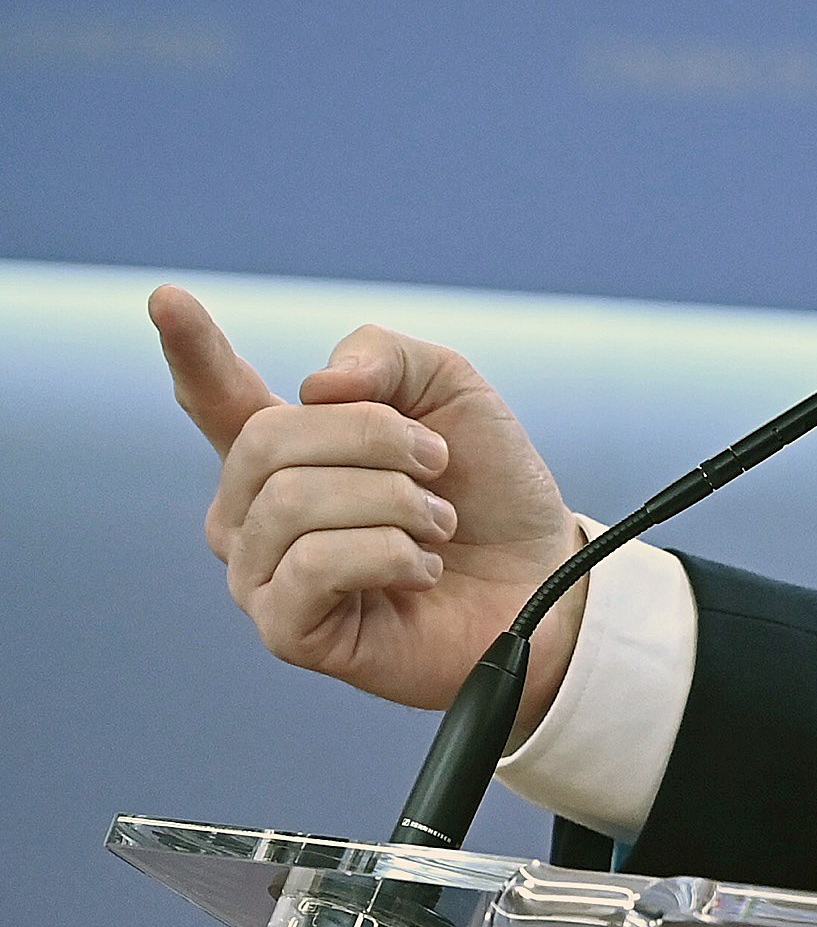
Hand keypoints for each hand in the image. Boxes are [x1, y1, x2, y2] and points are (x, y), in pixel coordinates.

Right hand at [155, 287, 589, 726]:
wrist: (541, 577)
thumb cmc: (489, 490)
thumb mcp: (451, 392)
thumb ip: (382, 357)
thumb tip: (315, 388)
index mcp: (284, 448)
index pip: (218, 397)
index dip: (191, 350)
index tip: (165, 297)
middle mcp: (254, 511)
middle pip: (271, 440)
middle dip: (377, 439)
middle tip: (438, 467)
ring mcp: (261, 573)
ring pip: (294, 502)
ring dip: (398, 503)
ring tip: (437, 526)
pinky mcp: (285, 629)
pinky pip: (316, 565)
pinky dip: (392, 555)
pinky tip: (421, 571)